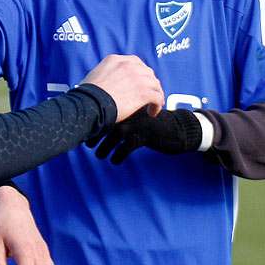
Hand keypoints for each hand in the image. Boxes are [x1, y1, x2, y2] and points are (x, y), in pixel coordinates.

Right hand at [79, 54, 164, 121]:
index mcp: (115, 60)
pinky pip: (157, 97)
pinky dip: (157, 105)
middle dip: (150, 83)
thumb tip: (104, 84)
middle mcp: (127, 65)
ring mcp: (137, 78)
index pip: (135, 63)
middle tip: (149, 94)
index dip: (141, 74)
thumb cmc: (86, 96)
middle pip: (147, 72)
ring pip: (155, 84)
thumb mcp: (93, 76)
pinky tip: (152, 112)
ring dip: (156, 94)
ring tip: (152, 105)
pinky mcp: (143, 92)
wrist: (88, 105)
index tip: (141, 83)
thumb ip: (104, 75)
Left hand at [87, 106, 202, 163]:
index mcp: (128, 103)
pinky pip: (126, 147)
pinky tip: (115, 161)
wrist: (178, 128)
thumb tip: (101, 118)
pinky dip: (118, 155)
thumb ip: (123, 112)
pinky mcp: (145, 135)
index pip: (105, 109)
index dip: (94, 121)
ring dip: (104, 147)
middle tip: (88, 144)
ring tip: (99, 155)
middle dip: (95, 134)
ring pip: (114, 135)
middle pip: (106, 122)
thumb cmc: (153, 122)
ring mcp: (138, 123)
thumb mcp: (138, 113)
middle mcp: (131, 111)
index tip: (86, 131)